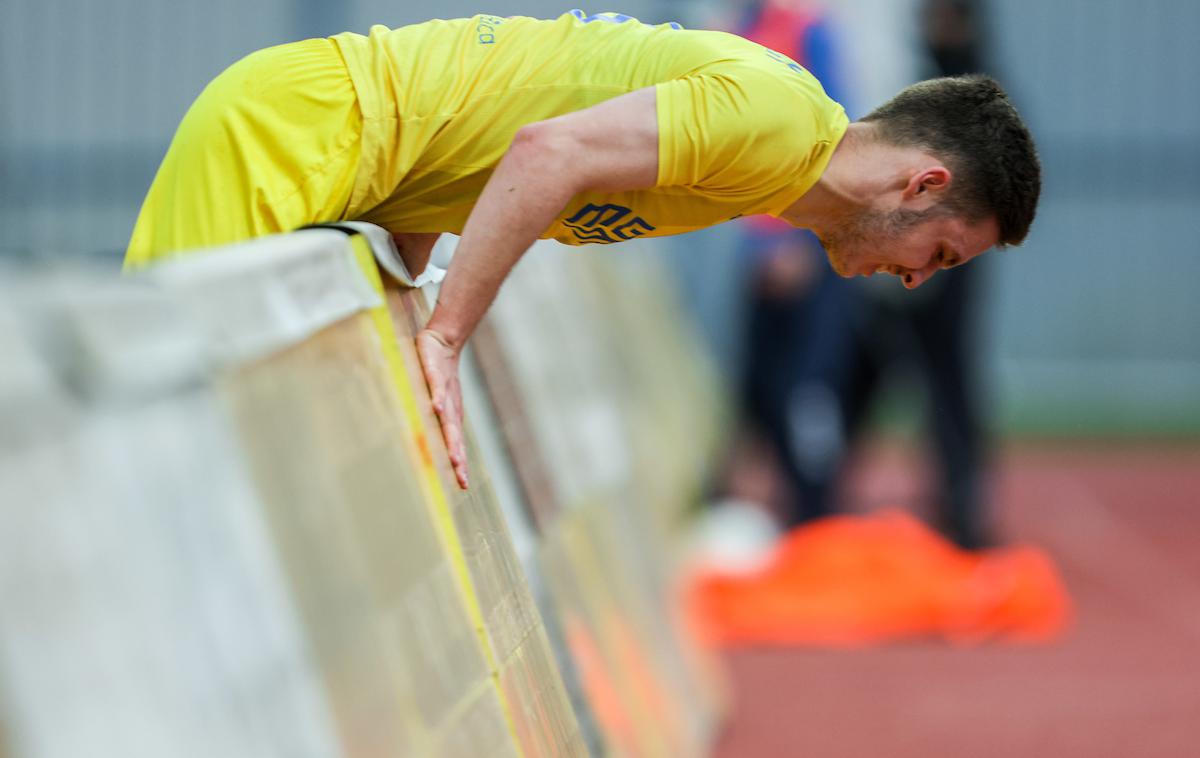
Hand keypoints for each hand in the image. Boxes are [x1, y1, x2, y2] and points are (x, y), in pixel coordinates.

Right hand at [416, 328, 468, 488]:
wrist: (442, 343)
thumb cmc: (436, 374)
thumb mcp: (435, 399)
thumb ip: (430, 417)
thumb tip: (420, 440)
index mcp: (450, 416)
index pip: (455, 443)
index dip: (458, 463)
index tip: (462, 484)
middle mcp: (450, 408)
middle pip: (454, 437)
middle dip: (457, 458)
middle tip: (460, 477)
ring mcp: (444, 392)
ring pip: (448, 418)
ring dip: (451, 437)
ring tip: (453, 455)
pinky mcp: (435, 374)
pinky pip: (436, 388)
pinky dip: (437, 398)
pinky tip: (436, 408)